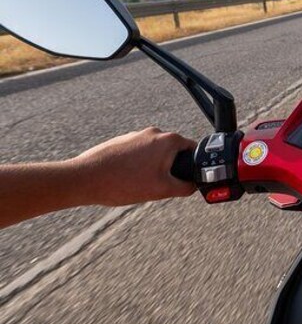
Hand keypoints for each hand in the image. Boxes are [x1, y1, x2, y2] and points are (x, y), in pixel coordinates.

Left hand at [72, 127, 195, 205]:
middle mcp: (153, 133)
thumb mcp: (162, 190)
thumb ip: (185, 187)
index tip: (185, 179)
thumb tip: (193, 186)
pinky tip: (126, 180)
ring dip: (152, 168)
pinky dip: (137, 166)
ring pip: (154, 154)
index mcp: (168, 140)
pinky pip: (138, 154)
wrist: (85, 179)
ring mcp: (136, 135)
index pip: (193, 149)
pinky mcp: (121, 141)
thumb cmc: (122, 182)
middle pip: (173, 152)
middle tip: (159, 185)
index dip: (192, 166)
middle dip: (169, 169)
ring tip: (139, 184)